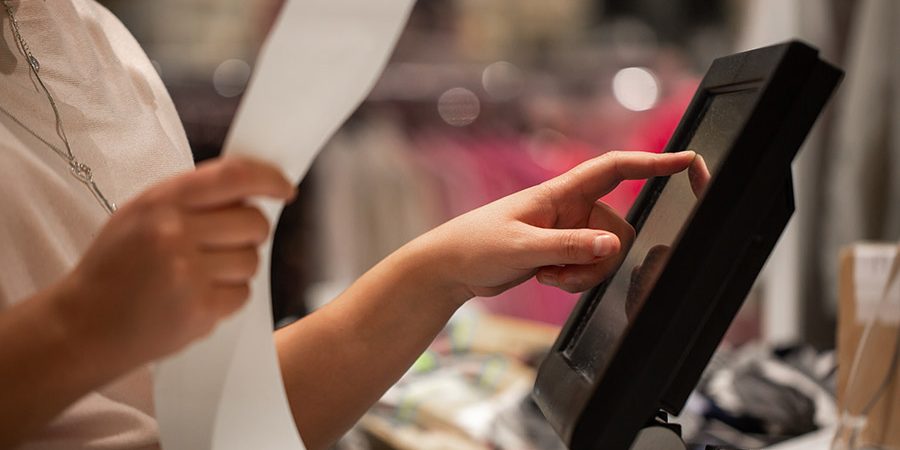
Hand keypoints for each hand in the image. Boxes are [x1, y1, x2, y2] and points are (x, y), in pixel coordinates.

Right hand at [51, 157, 294, 367]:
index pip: (234, 176)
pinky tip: (196, 298)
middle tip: (225, 244)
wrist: (81, 327)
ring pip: (251, 261)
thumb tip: (253, 192)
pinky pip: (242, 294)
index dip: (269, 178)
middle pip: (254, 222)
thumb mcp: (140, 215)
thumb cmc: (116, 268)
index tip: (285, 188)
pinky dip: (227, 297)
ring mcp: (188, 273)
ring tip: (199, 276)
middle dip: (250, 233)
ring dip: (236, 268)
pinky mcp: (199, 310)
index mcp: (161, 201)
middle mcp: (175, 233)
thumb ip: (191, 199)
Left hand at [419, 150, 695, 297]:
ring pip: (606, 255)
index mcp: (561, 192)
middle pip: (618, 231)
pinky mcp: (563, 251)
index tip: (688, 161)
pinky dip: (574, 280)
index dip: (653, 163)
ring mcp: (568, 231)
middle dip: (598, 259)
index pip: (616, 169)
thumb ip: (568, 247)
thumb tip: (610, 245)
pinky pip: (590, 270)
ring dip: (583, 274)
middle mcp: (570, 208)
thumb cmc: (476, 243)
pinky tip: (545, 278)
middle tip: (559, 271)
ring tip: (546, 275)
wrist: (452, 265)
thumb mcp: (522, 247)